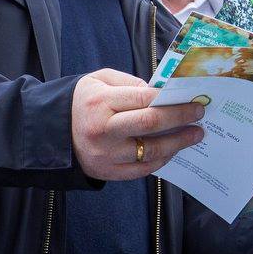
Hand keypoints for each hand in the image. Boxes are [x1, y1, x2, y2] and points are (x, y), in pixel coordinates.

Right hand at [70, 69, 204, 181]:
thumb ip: (130, 83)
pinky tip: (173, 150)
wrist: (53, 133)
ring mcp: (106, 155)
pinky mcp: (108, 172)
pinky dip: (162, 159)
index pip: (143, 99)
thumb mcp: (99, 81)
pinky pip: (143, 169)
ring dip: (178, 143)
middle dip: (180, 118)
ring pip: (151, 151)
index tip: (191, 98)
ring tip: (194, 135)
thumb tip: (161, 93)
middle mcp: (102, 130)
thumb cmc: (82, 103)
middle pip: (150, 124)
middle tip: (199, 114)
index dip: (170, 99)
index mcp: (99, 103)